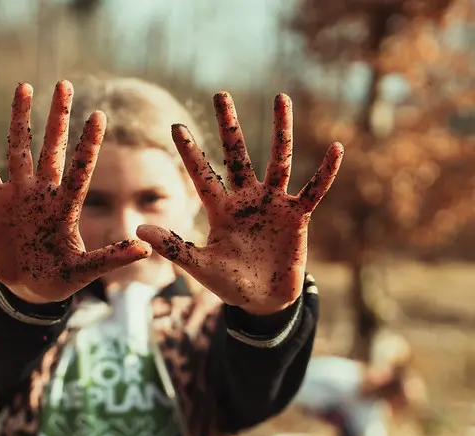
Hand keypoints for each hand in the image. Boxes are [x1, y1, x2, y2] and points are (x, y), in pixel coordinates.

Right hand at [0, 81, 150, 302]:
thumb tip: (144, 248)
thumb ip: (112, 258)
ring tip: (24, 85)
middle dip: (57, 117)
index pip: (80, 168)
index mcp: (66, 206)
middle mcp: (44, 193)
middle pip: (51, 147)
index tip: (98, 114)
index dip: (88, 143)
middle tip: (64, 84)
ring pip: (19, 148)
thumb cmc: (60, 279)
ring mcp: (20, 195)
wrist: (29, 290)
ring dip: (20, 118)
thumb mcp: (87, 270)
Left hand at [136, 92, 342, 314]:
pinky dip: (325, 172)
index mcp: (221, 209)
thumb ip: (173, 247)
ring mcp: (273, 204)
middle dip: (229, 125)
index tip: (175, 125)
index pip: (202, 175)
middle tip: (220, 94)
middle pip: (237, 155)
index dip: (190, 151)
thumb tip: (138, 229)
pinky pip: (313, 190)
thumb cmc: (230, 283)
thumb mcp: (200, 266)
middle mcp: (246, 199)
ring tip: (281, 97)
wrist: (263, 301)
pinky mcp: (297, 216)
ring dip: (280, 130)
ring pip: (278, 160)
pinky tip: (337, 149)